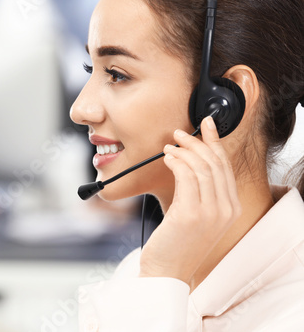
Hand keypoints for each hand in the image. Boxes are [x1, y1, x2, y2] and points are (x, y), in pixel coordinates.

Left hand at [139, 116, 241, 285]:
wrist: (167, 272)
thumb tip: (189, 162)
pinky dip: (176, 162)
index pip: (225, 166)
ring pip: (201, 167)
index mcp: (231, 209)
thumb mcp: (196, 216)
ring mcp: (210, 212)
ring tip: (169, 147)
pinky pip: (186, 176)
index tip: (206, 125)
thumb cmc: (177, 243)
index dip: (215, 141)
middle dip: (197, 142)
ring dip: (183, 151)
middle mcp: (225, 209)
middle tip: (180, 134)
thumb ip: (200, 193)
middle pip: (215, 163)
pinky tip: (167, 158)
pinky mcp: (190, 213)